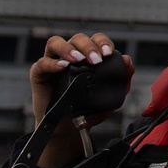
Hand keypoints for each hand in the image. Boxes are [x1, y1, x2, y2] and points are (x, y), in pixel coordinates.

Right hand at [30, 32, 134, 167]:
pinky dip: (52, 63)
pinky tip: (63, 67)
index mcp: (87, 55)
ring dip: (68, 48)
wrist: (69, 129)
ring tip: (78, 59)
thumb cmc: (89, 110)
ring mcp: (52, 62)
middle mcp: (69, 55)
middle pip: (77, 38)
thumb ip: (123, 80)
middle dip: (88, 46)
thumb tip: (128, 61)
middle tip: (96, 60)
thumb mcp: (110, 97)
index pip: (95, 39)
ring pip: (56, 43)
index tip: (108, 53)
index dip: (102, 42)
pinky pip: (42, 63)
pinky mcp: (38, 74)